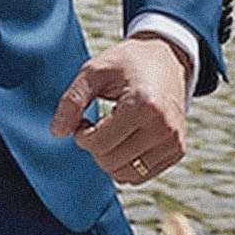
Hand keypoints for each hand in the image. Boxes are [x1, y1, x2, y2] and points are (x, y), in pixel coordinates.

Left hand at [51, 36, 191, 183]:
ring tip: (109, 131)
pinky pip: (143, 175)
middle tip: (93, 124)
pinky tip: (123, 139)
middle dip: (93, 146)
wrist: (166, 59)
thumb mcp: (93, 72)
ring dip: (109, 157)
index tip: (82, 119)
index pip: (99, 143)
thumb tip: (56, 132)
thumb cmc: (126, 62)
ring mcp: (174, 142)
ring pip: (127, 175)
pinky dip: (126, 163)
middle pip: (111, 162)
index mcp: (143, 106)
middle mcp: (164, 129)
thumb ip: (72, 101)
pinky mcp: (178, 151)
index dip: (80, 134)